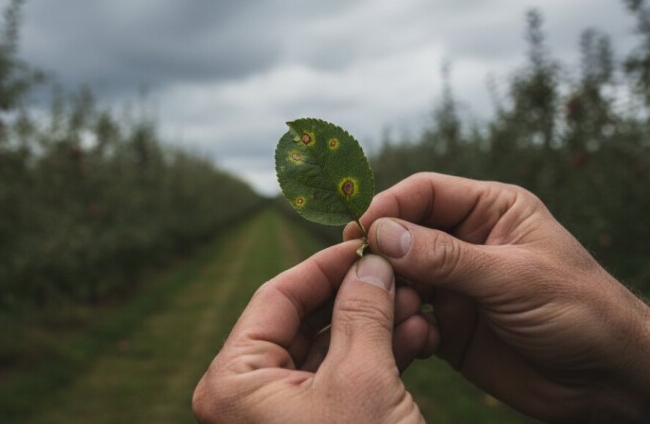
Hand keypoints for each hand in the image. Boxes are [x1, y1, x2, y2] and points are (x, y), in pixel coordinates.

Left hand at [192, 241, 427, 422]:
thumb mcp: (363, 379)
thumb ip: (362, 310)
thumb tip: (370, 260)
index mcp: (232, 382)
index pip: (275, 298)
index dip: (324, 266)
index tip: (364, 242)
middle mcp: (245, 396)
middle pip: (302, 321)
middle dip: (356, 295)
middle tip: (397, 270)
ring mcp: (278, 414)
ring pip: (327, 348)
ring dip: (374, 322)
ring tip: (417, 300)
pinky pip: (340, 377)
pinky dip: (377, 354)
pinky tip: (417, 333)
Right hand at [345, 172, 649, 421]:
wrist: (607, 378)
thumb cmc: (579, 310)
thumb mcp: (514, 277)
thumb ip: (447, 256)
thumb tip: (382, 234)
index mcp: (490, 210)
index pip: (425, 193)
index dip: (389, 206)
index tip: (359, 229)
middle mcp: (466, 241)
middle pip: (403, 232)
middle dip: (379, 250)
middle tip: (355, 270)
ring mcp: (454, 284)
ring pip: (398, 276)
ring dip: (385, 290)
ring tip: (381, 307)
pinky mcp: (446, 323)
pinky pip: (406, 316)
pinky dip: (397, 323)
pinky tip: (405, 335)